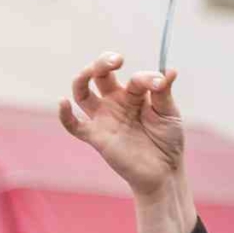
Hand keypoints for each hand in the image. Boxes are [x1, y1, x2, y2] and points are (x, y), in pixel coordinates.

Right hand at [57, 55, 186, 197]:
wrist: (164, 172)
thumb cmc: (167, 141)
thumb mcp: (170, 114)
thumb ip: (164, 93)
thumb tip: (170, 70)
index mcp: (133, 93)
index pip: (134, 78)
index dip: (146, 78)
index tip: (159, 83)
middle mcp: (115, 102)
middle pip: (100, 74)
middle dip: (104, 62)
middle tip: (117, 60)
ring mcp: (104, 118)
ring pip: (82, 92)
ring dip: (83, 77)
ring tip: (90, 71)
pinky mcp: (96, 137)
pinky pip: (74, 125)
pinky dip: (64, 115)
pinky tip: (63, 103)